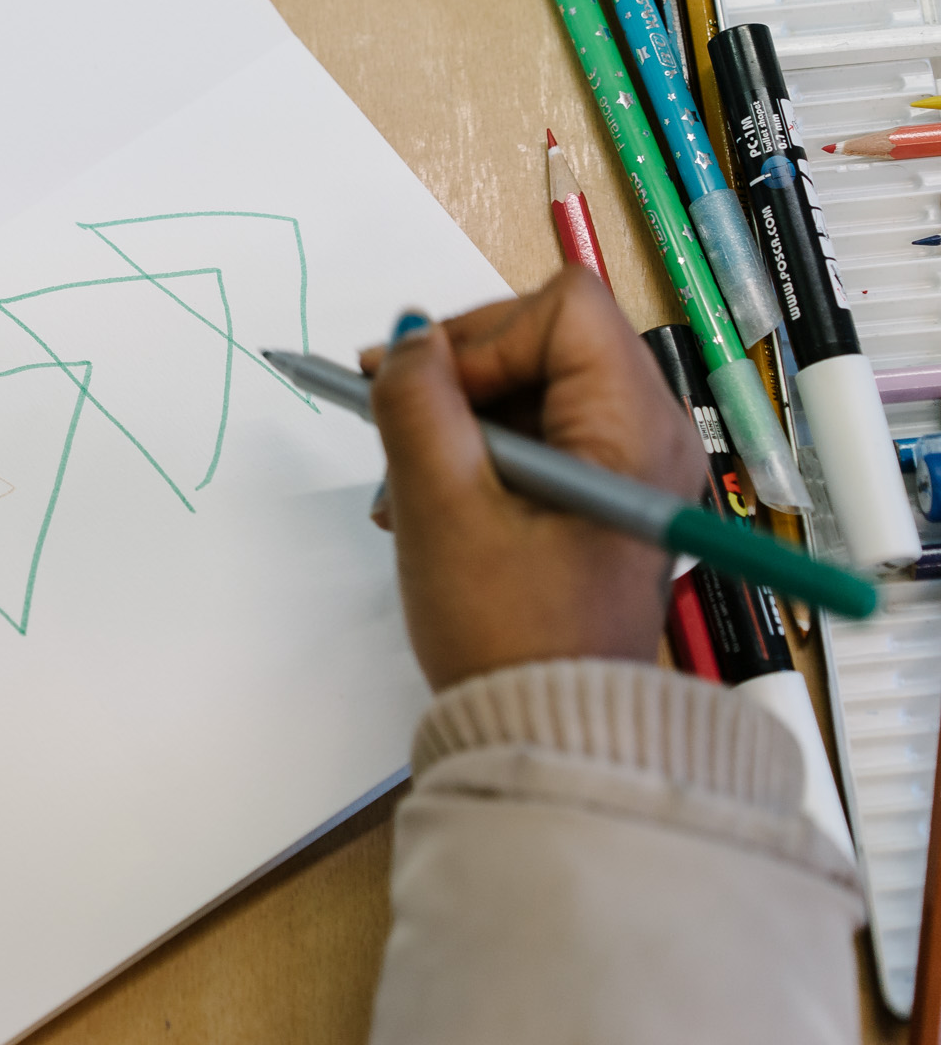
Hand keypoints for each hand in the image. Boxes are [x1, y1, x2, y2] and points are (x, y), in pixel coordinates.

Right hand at [360, 269, 704, 689]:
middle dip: (462, 375)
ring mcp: (630, 469)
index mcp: (634, 430)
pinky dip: (480, 453)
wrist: (549, 733)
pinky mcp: (603, 498)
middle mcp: (650, 437)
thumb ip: (417, 404)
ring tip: (410, 483)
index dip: (479, 334)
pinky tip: (437, 500)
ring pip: (535, 389)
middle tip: (394, 415)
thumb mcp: (440, 506)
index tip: (417, 386)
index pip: (560, 310)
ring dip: (461, 419)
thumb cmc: (508, 636)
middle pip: (549, 340)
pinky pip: (538, 437)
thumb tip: (410, 339)